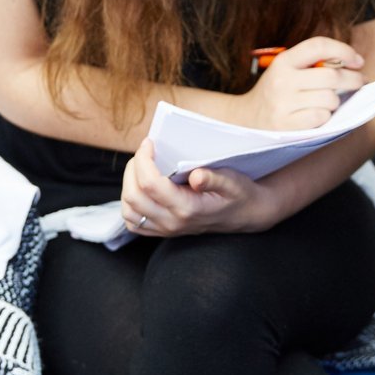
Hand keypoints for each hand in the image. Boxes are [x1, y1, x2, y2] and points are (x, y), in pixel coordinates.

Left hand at [119, 138, 282, 235]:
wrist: (246, 214)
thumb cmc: (239, 194)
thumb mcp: (233, 181)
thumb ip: (214, 178)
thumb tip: (196, 176)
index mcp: (188, 208)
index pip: (151, 184)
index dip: (143, 160)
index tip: (149, 142)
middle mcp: (173, 222)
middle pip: (134, 196)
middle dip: (133, 168)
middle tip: (145, 152)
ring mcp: (166, 229)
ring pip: (130, 210)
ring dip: (129, 185)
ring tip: (141, 167)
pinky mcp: (163, 231)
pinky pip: (135, 221)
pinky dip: (131, 203)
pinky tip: (141, 187)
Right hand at [235, 36, 365, 130]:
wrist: (246, 120)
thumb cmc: (276, 93)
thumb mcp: (287, 71)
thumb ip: (314, 64)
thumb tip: (354, 63)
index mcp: (283, 61)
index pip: (318, 46)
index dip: (343, 50)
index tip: (358, 61)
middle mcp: (282, 80)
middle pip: (331, 76)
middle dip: (353, 79)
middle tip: (360, 81)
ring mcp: (282, 104)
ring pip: (330, 99)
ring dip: (335, 102)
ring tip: (328, 102)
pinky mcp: (286, 125)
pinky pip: (321, 117)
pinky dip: (324, 117)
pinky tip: (316, 115)